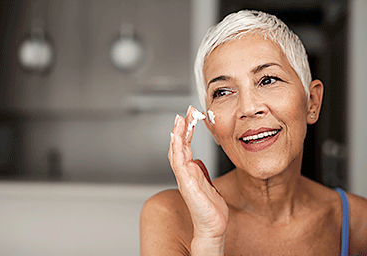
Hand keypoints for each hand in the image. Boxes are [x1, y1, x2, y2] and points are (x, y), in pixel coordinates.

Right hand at [168, 106, 228, 250]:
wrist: (213, 226)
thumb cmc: (211, 208)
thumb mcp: (208, 183)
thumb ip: (201, 171)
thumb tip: (197, 160)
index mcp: (191, 171)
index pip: (185, 146)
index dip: (186, 131)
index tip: (191, 117)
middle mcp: (185, 172)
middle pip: (179, 145)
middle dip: (181, 128)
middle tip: (185, 112)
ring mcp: (184, 177)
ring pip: (176, 151)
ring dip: (177, 134)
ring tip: (180, 120)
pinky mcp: (186, 184)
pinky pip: (179, 163)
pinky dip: (177, 149)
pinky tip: (177, 138)